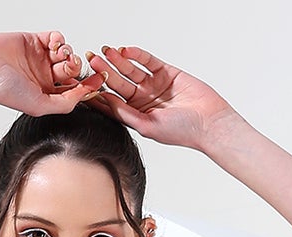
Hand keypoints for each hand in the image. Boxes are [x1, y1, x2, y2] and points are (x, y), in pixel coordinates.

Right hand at [0, 29, 103, 115]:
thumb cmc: (6, 90)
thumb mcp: (40, 105)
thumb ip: (65, 103)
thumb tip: (85, 94)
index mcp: (47, 94)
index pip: (74, 90)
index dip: (89, 85)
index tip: (100, 79)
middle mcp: (45, 76)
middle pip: (72, 70)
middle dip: (77, 67)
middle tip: (72, 66)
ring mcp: (40, 58)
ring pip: (66, 53)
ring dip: (69, 52)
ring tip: (61, 56)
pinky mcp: (35, 40)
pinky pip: (56, 37)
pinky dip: (60, 39)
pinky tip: (55, 45)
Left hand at [81, 44, 237, 149]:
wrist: (209, 122)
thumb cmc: (182, 131)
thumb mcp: (148, 126)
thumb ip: (125, 114)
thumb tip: (104, 101)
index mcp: (136, 116)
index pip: (112, 103)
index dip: (98, 92)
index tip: (83, 84)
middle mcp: (142, 100)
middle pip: (118, 83)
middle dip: (105, 72)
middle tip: (91, 60)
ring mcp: (153, 85)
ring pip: (130, 70)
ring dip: (117, 60)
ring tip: (105, 51)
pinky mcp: (164, 72)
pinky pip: (147, 61)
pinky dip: (136, 54)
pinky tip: (125, 50)